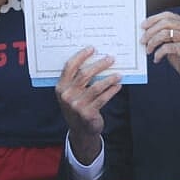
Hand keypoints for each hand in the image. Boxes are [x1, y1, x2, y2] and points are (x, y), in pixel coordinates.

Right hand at [55, 47, 122, 162]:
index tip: (93, 48)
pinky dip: (112, 90)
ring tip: (119, 74)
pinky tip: (118, 85)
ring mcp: (76, 105)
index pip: (70, 66)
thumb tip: (97, 59)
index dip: (81, 56)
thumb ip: (77, 79)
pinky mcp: (87, 113)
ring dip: (110, 78)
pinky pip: (103, 98)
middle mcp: (66, 95)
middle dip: (100, 65)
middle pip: (85, 74)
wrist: (80, 130)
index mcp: (60, 87)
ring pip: (96, 86)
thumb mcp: (72, 93)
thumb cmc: (78, 106)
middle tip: (111, 58)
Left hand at [141, 12, 179, 96]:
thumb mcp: (174, 43)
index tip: (143, 26)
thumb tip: (147, 30)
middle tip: (142, 40)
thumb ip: (165, 35)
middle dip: (150, 31)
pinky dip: (158, 53)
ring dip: (152, 42)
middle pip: (165, 23)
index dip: (153, 19)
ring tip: (148, 50)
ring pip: (164, 34)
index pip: (168, 15)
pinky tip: (157, 59)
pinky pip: (167, 47)